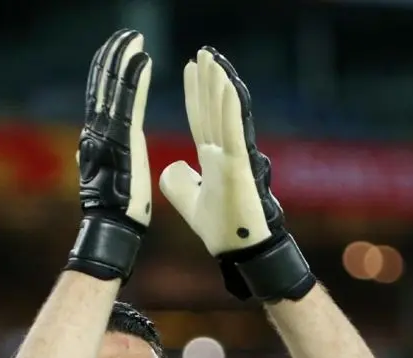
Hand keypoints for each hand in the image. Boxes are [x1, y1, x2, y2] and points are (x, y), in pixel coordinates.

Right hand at [66, 30, 153, 283]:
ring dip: (124, 59)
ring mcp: (107, 133)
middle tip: (126, 35)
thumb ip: (105, 155)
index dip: (111, 72)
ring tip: (134, 38)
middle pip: (103, 84)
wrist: (111, 227)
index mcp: (99, 137)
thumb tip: (94, 149)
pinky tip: (143, 59)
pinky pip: (130, 102)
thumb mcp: (111, 175)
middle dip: (114, 57)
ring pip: (113, 87)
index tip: (121, 51)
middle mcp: (98, 130)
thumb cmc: (118, 209)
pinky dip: (135, 79)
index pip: (103, 96)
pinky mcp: (122, 140)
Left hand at [159, 48, 314, 301]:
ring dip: (218, 84)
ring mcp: (234, 156)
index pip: (201, 119)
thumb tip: (171, 165)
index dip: (195, 94)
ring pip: (225, 113)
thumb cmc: (221, 229)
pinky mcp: (240, 165)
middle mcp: (224, 153)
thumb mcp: (188, 201)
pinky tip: (226, 83)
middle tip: (202, 53)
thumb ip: (178, 182)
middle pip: (211, 109)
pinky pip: (233, 130)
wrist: (238, 250)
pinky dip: (230, 107)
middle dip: (206, 81)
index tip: (190, 69)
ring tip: (212, 58)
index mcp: (213, 160)